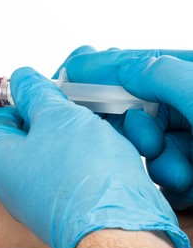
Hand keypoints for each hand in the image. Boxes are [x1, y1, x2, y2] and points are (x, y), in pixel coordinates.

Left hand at [0, 67, 188, 247]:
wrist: (120, 227)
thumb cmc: (82, 173)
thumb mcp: (55, 116)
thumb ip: (35, 93)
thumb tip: (21, 78)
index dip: (19, 96)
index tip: (40, 85)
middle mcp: (14, 180)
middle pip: (28, 131)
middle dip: (51, 110)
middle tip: (72, 97)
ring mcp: (40, 191)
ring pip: (53, 146)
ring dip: (72, 126)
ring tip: (93, 113)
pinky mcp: (66, 199)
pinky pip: (69, 164)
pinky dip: (84, 147)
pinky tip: (103, 136)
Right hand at [64, 47, 192, 210]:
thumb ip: (166, 75)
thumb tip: (126, 66)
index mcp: (192, 77)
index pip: (135, 64)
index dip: (100, 68)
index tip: (68, 74)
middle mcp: (190, 104)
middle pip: (135, 106)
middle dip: (136, 128)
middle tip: (149, 140)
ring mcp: (190, 137)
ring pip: (145, 143)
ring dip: (157, 159)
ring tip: (184, 170)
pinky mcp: (190, 166)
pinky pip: (159, 168)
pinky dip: (168, 180)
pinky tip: (190, 183)